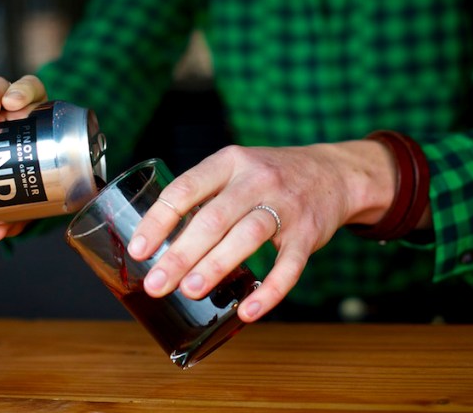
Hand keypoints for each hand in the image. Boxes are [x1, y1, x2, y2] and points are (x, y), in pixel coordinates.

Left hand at [127, 141, 397, 322]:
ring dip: (216, 265)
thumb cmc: (271, 177)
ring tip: (190, 291)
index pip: (186, 189)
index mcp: (230, 162)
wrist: (334, 173)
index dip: (158, 221)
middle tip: (156, 285)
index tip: (138, 250)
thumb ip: (204, 196)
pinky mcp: (308, 233)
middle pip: (214, 218)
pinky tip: (249, 311)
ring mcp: (286, 206)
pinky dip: (270, 290)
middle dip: (181, 254)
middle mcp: (257, 179)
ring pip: (248, 236)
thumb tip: (157, 242)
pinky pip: (289, 266)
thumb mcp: (236, 168)